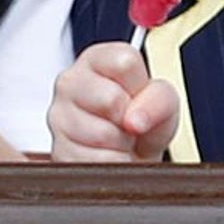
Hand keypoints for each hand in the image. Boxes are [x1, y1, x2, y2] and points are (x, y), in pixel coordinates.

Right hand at [47, 42, 180, 161]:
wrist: (131, 159)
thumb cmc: (143, 124)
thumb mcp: (164, 104)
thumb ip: (159, 99)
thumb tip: (134, 119)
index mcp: (97, 59)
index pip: (124, 62)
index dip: (139, 85)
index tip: (137, 95)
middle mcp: (70, 83)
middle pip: (111, 99)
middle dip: (128, 118)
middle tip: (127, 121)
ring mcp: (59, 117)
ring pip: (102, 134)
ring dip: (120, 145)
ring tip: (118, 139)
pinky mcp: (58, 151)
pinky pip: (95, 161)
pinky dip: (111, 163)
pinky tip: (108, 154)